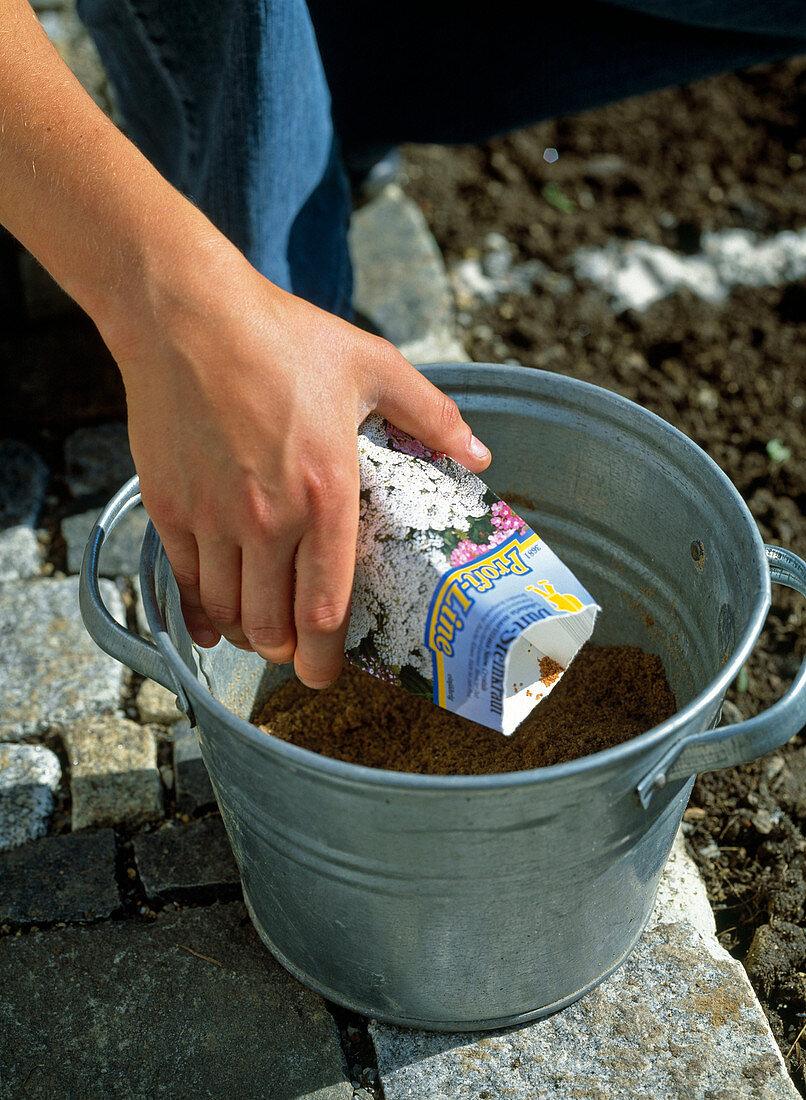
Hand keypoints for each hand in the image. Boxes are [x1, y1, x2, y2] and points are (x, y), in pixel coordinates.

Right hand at [114, 237, 490, 687]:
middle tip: (297, 654)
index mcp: (326, 493)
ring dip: (246, 633)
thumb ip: (432, 416)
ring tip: (260, 629)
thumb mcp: (372, 366)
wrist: (186, 314)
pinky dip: (199, 611)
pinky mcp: (169, 506)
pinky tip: (211, 616)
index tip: (329, 673)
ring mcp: (212, 517)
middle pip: (272, 624)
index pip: (326, 609)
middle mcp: (267, 518)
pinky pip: (184, 583)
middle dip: (287, 654)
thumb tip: (479, 454)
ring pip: (227, 611)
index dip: (327, 657)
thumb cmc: (282, 337)